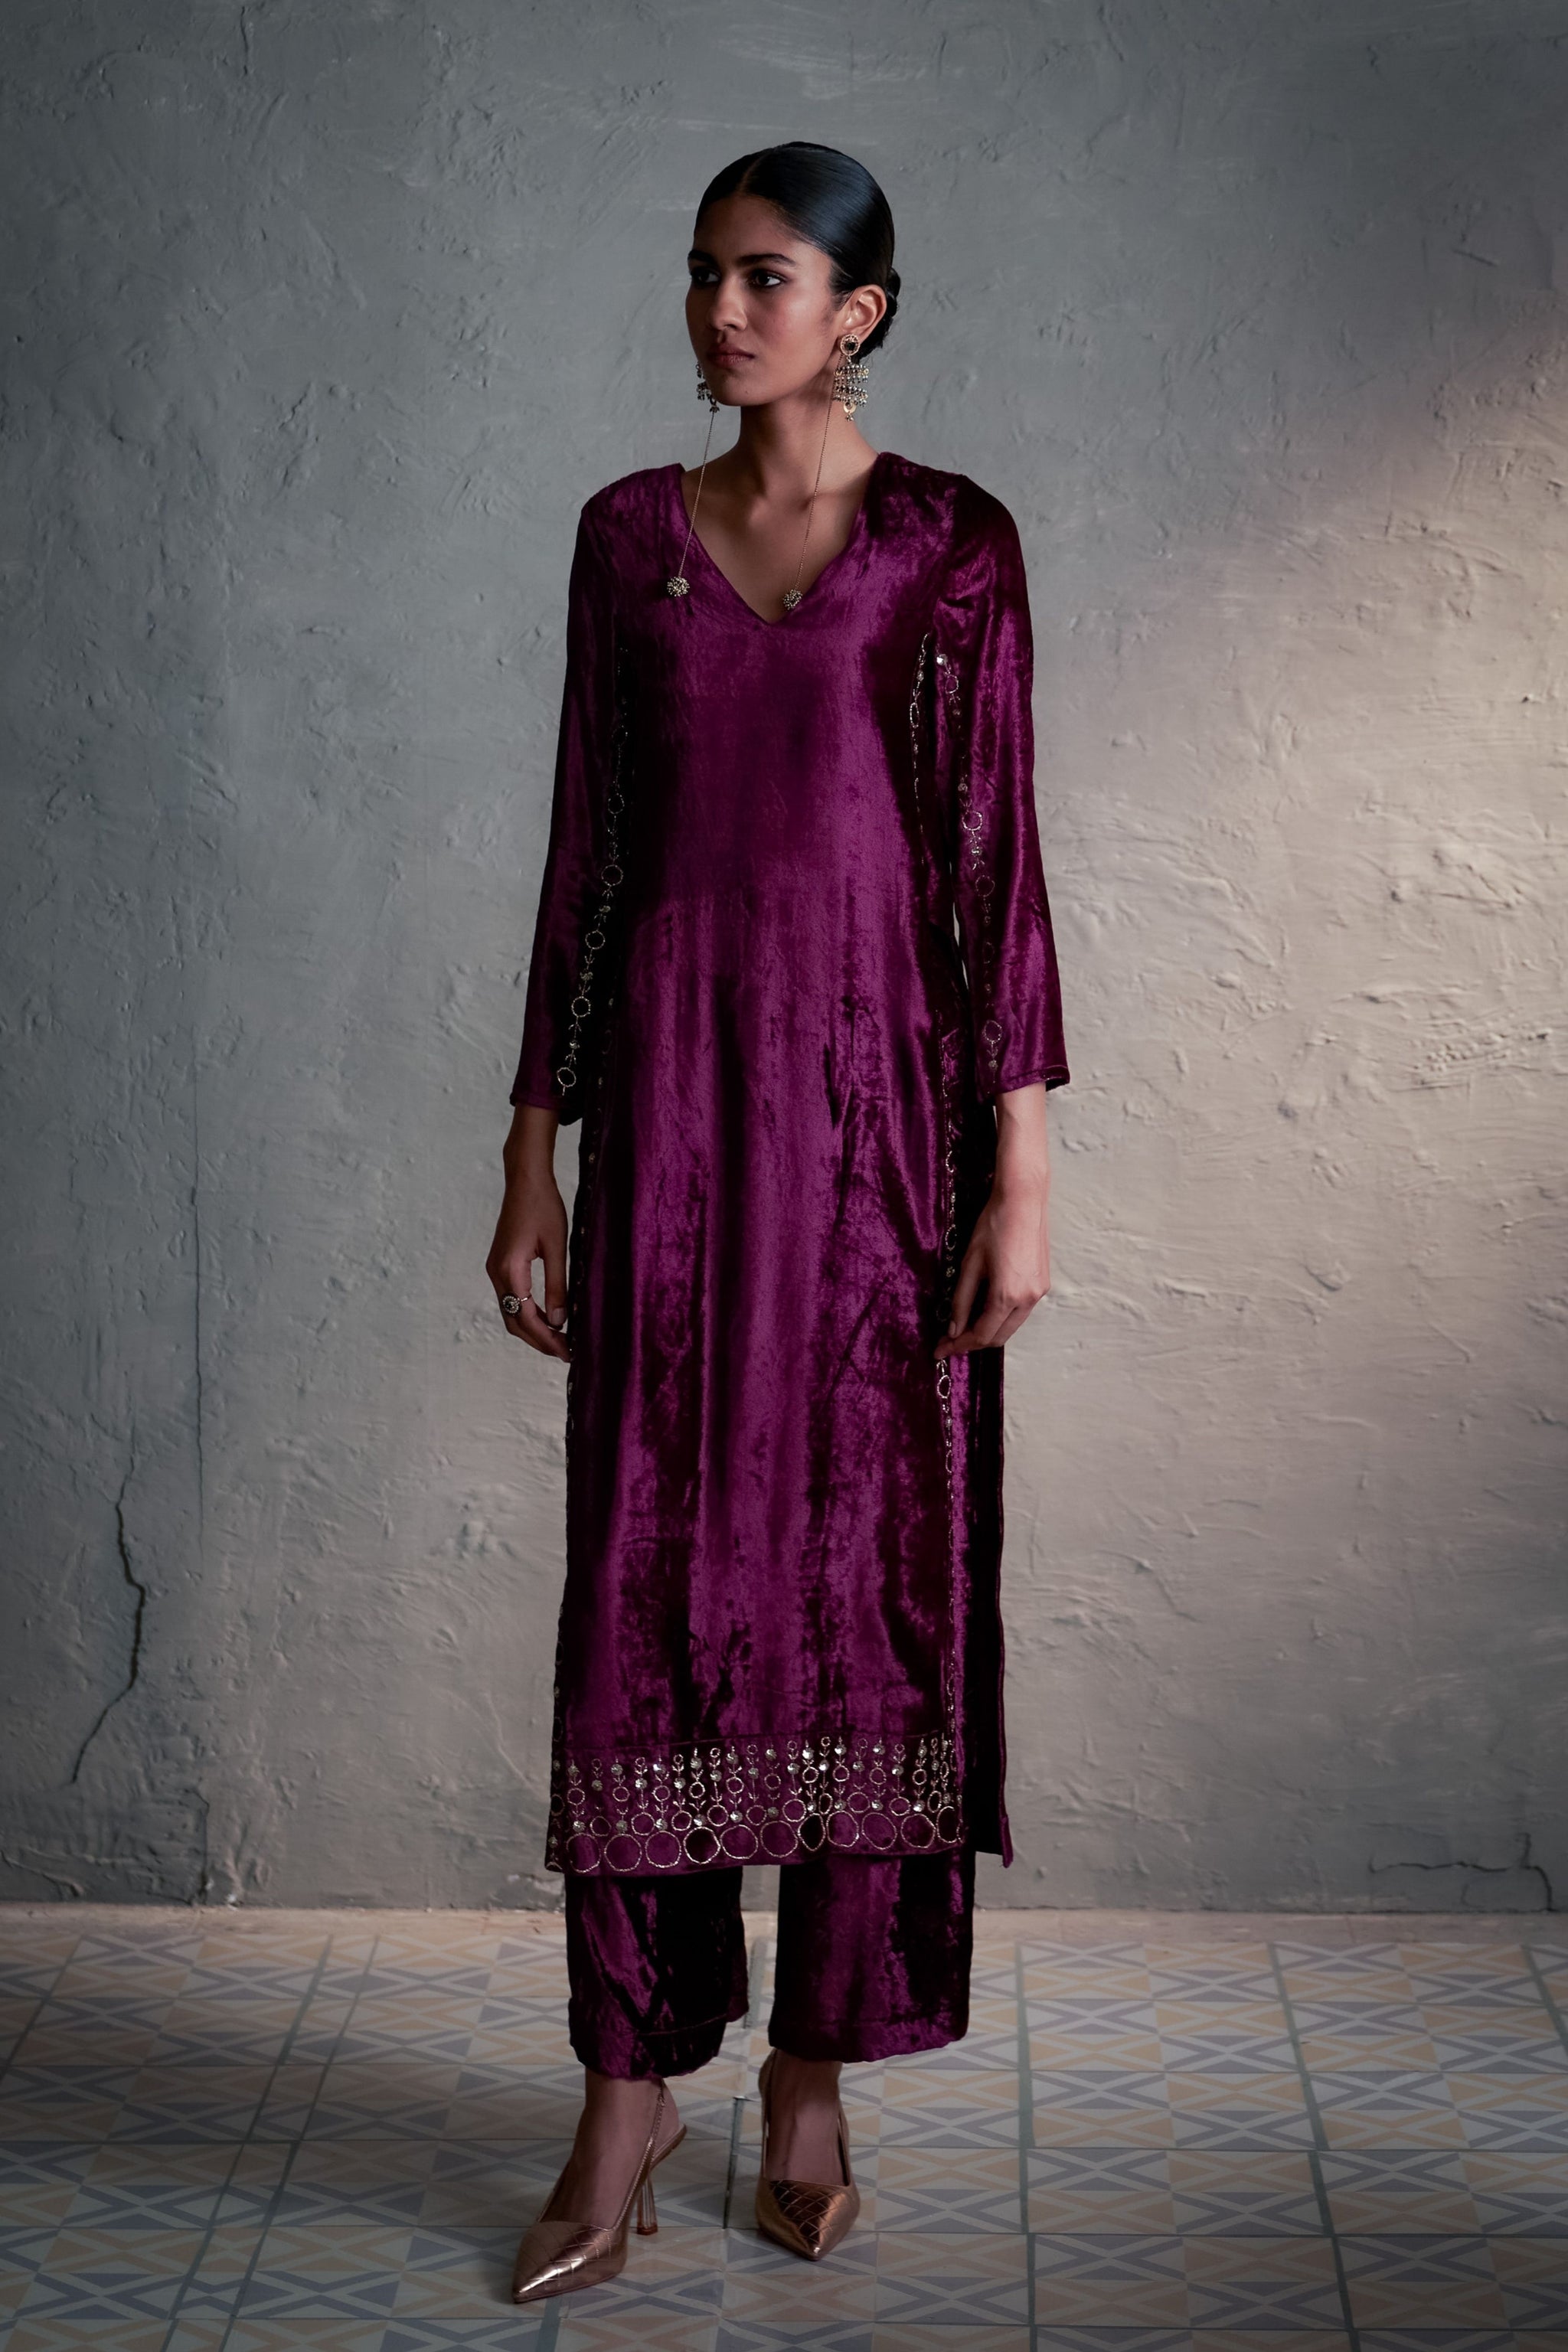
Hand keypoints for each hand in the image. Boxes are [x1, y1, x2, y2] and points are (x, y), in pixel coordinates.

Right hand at [488, 1105, 570, 1360]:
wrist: (525, 1179)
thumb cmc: (544, 1207)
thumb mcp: (558, 1246)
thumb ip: (557, 1284)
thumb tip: (561, 1320)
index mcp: (510, 1270)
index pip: (526, 1318)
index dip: (546, 1339)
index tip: (567, 1352)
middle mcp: (496, 1273)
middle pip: (513, 1321)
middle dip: (538, 1340)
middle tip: (565, 1352)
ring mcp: (495, 1269)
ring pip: (510, 1312)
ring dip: (532, 1328)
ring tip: (559, 1338)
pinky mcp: (500, 1264)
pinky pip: (511, 1298)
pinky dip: (528, 1312)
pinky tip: (549, 1315)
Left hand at [935, 1081, 1051, 1357]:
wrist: (1023, 1200)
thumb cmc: (993, 1226)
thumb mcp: (969, 1263)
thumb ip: (961, 1300)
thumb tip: (954, 1329)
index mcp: (1007, 1295)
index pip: (980, 1335)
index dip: (958, 1346)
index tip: (940, 1350)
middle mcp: (1027, 1299)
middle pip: (998, 1337)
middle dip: (972, 1342)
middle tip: (949, 1340)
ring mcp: (1039, 1293)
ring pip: (1010, 1326)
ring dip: (988, 1330)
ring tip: (964, 1325)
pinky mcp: (1042, 1284)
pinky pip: (1020, 1312)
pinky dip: (1001, 1317)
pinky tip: (985, 1308)